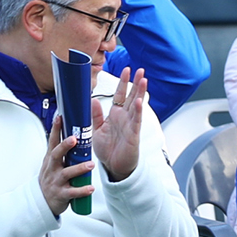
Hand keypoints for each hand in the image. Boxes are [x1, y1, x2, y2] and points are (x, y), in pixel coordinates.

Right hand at [39, 127, 92, 215]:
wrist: (42, 201)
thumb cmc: (51, 179)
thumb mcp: (52, 163)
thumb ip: (62, 150)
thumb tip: (73, 133)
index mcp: (51, 160)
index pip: (52, 141)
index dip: (55, 129)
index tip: (60, 117)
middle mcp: (52, 169)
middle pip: (56, 154)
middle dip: (64, 146)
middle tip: (74, 139)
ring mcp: (56, 181)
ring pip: (67, 173)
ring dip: (79, 168)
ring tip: (90, 164)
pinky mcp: (62, 194)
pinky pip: (73, 192)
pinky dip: (82, 190)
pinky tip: (91, 187)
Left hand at [93, 68, 147, 182]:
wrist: (113, 166)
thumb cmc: (107, 149)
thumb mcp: (96, 130)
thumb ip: (95, 115)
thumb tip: (93, 100)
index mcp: (116, 115)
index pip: (120, 95)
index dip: (123, 83)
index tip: (127, 70)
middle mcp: (125, 117)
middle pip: (132, 96)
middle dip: (136, 83)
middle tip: (140, 70)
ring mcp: (131, 124)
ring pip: (137, 105)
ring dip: (140, 92)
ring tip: (144, 80)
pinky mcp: (133, 134)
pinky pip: (136, 121)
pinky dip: (138, 111)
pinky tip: (140, 101)